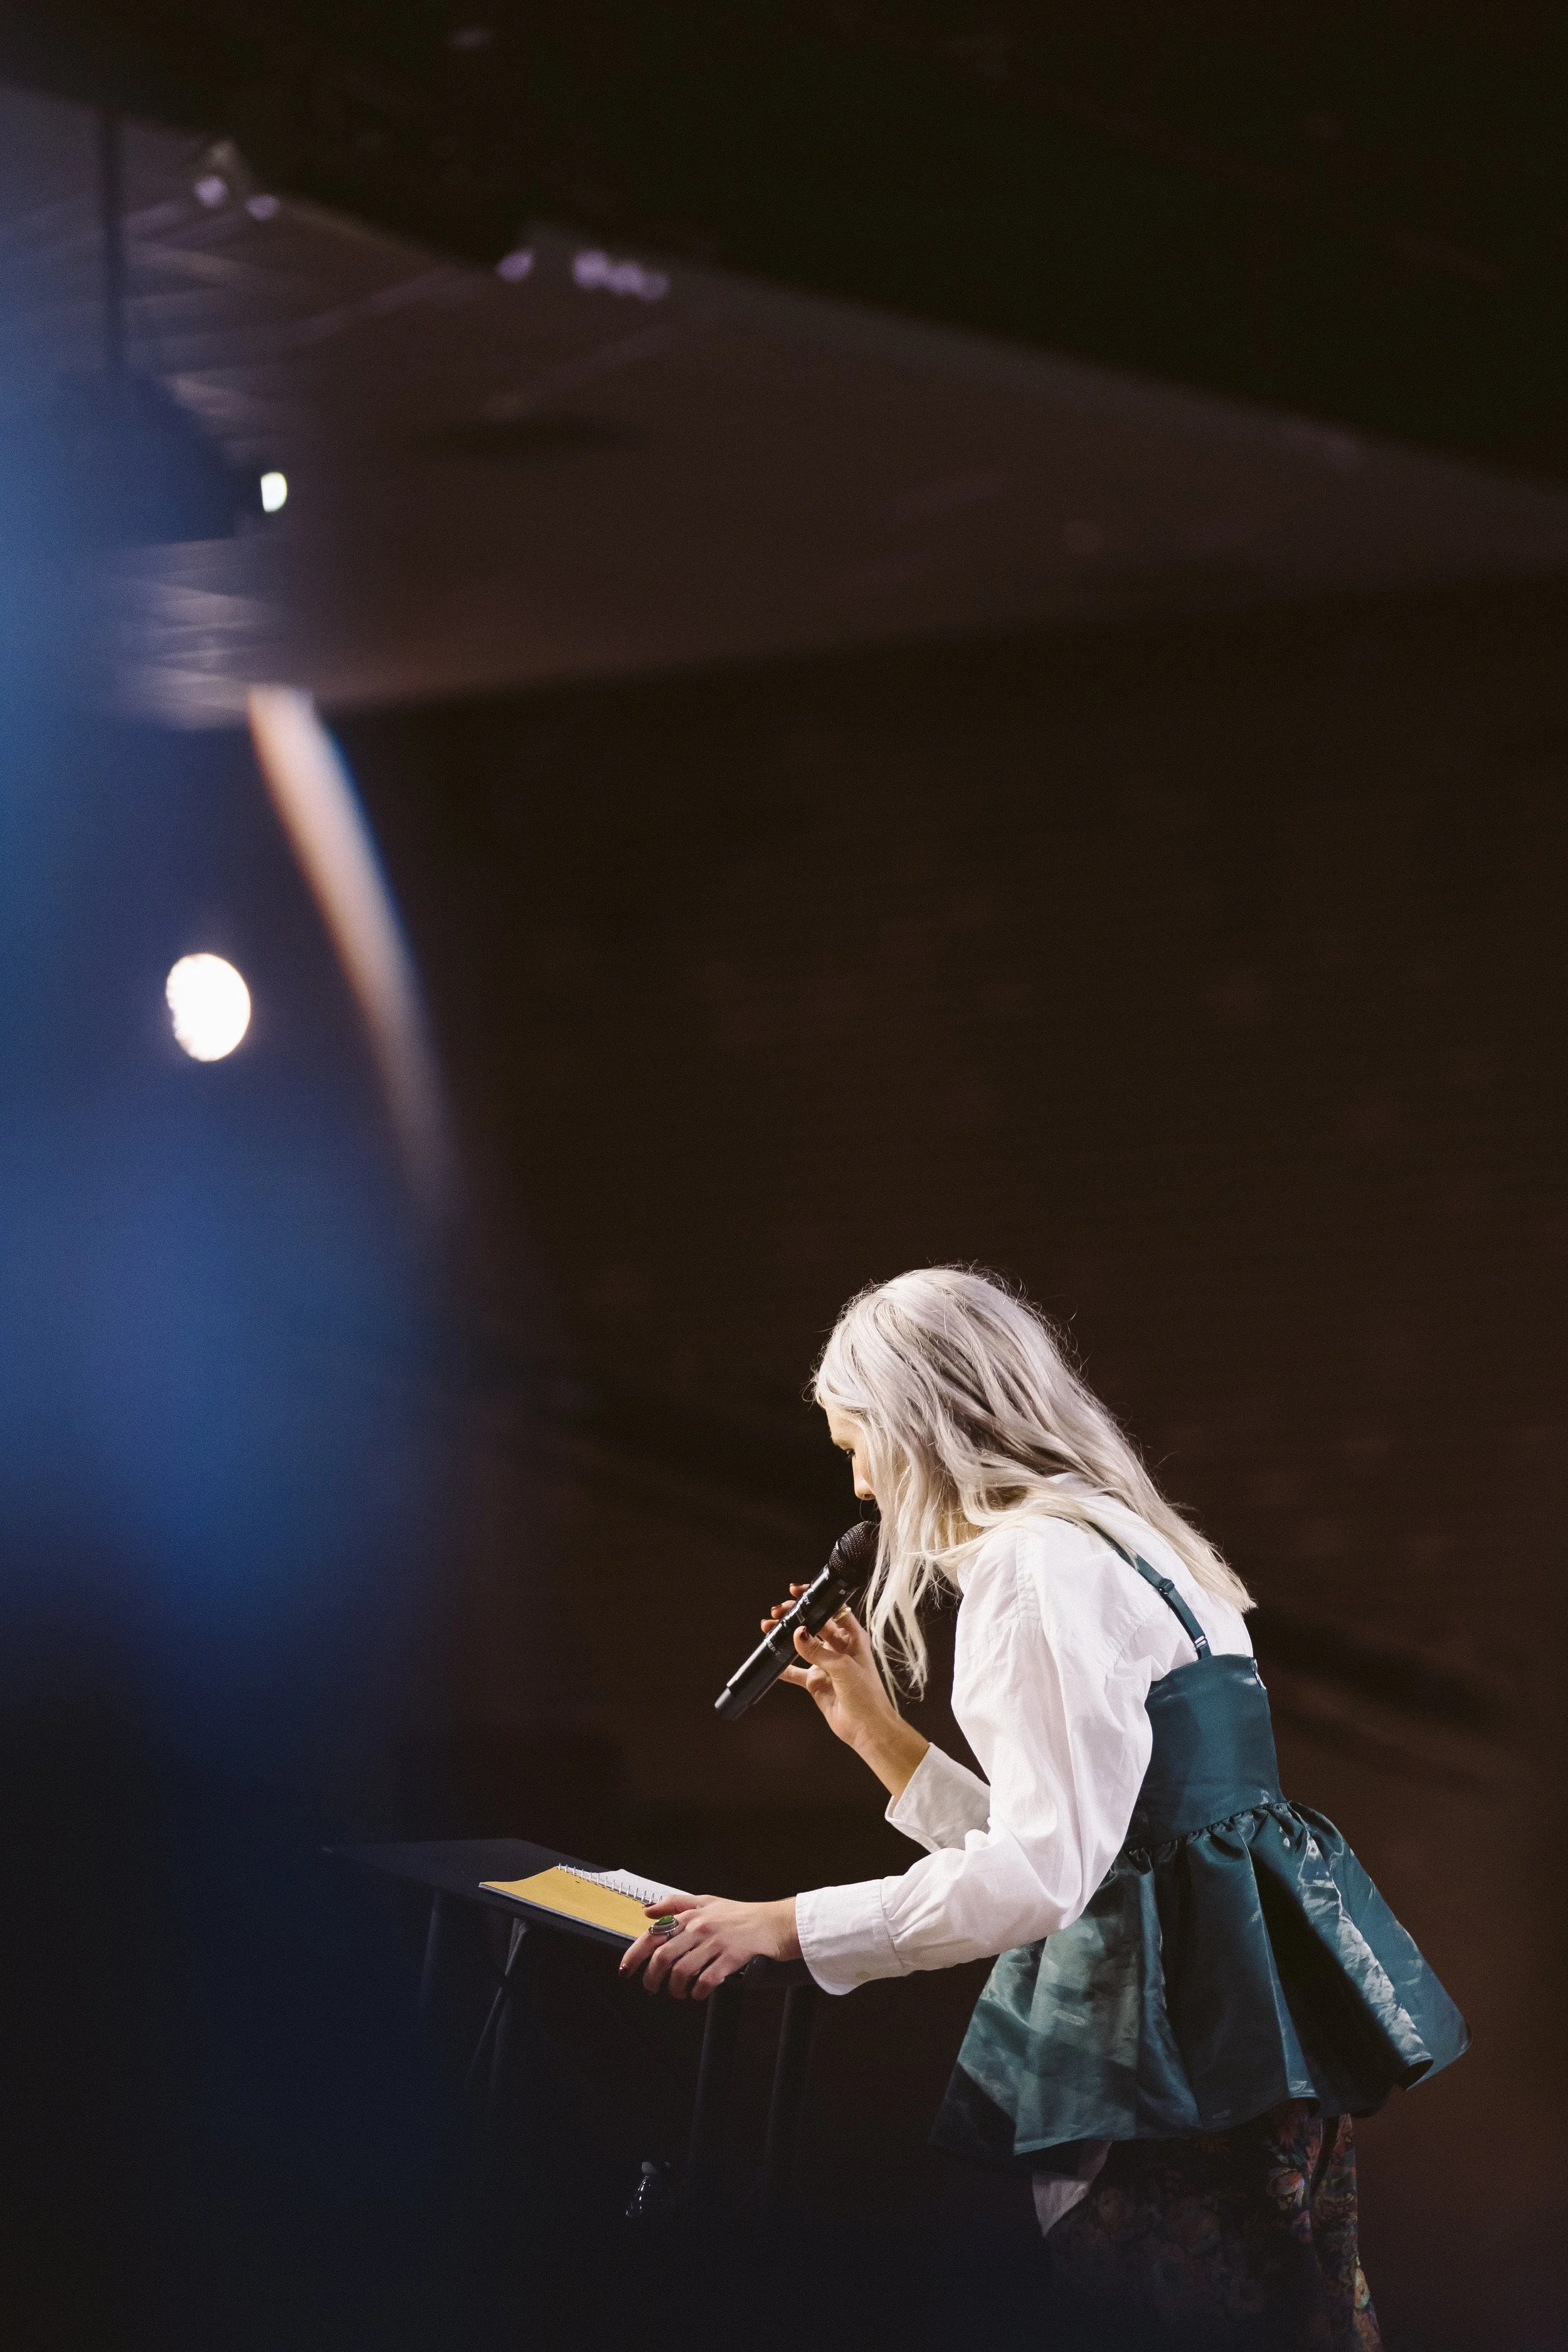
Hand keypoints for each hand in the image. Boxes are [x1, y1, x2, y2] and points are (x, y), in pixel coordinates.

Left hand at [618, 1891, 799, 1999]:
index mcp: (691, 1914)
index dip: (634, 1954)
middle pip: (663, 1957)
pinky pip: (706, 1981)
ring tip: (677, 1993)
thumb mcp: (706, 1900)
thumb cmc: (739, 1914)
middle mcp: (699, 1927)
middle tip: (651, 1987)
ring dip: (675, 1989)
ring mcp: (715, 1943)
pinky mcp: (730, 1958)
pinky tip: (697, 1993)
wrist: (773, 1922)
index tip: (626, 1969)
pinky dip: (697, 1992)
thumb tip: (647, 1911)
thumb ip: (675, 1903)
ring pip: (682, 1971)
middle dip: (652, 1978)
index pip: (653, 1934)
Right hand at [765, 1586, 929, 1799]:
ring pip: (801, 1645)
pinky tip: (770, 1660)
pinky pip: (795, 1670)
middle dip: (795, 1616)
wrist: (868, 1729)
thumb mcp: (843, 1668)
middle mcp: (839, 1647)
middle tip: (777, 1613)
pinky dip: (783, 1666)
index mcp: (853, 1637)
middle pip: (813, 1624)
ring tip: (768, 1629)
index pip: (833, 1610)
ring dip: (785, 1637)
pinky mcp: (816, 1682)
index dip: (816, 1599)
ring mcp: (826, 1664)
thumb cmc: (867, 1696)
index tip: (797, 1592)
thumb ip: (818, 1651)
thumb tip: (798, 1633)